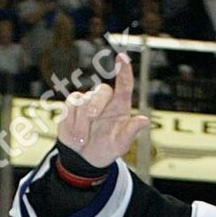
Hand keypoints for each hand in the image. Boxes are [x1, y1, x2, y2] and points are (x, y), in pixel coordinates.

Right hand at [57, 53, 148, 168]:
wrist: (84, 159)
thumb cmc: (106, 150)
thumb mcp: (120, 145)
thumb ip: (130, 131)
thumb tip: (144, 120)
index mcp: (120, 107)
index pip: (124, 85)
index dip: (124, 71)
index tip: (122, 57)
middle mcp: (105, 100)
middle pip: (102, 90)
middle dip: (96, 104)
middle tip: (93, 118)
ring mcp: (88, 101)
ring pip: (83, 100)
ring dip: (82, 123)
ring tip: (83, 140)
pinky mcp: (73, 105)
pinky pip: (71, 105)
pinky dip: (72, 121)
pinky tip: (76, 135)